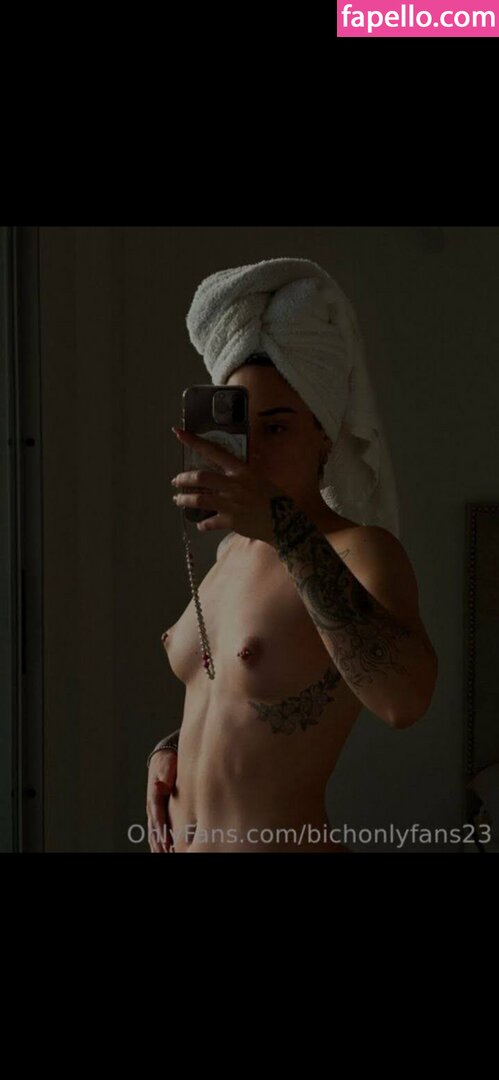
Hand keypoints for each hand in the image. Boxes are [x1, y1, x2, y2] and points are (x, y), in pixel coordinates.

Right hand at [146, 750, 176, 852]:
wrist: (162, 758)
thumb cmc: (167, 764)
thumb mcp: (166, 767)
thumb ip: (164, 778)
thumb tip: (160, 786)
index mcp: (154, 797)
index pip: (158, 818)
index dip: (162, 831)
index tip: (167, 844)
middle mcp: (152, 807)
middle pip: (154, 830)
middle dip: (160, 844)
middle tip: (167, 854)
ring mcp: (153, 811)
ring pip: (154, 832)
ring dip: (158, 845)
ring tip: (164, 854)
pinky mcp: (156, 812)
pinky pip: (155, 830)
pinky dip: (157, 841)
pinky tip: (161, 849)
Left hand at [171, 426, 287, 542]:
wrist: (286, 522)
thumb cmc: (275, 498)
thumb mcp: (260, 479)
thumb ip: (242, 476)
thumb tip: (229, 473)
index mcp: (242, 470)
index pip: (214, 452)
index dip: (195, 442)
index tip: (179, 433)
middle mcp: (234, 484)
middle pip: (201, 477)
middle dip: (184, 478)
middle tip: (176, 481)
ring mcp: (231, 503)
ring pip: (200, 499)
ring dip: (185, 499)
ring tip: (178, 500)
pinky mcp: (231, 521)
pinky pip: (210, 522)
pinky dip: (203, 524)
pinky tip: (201, 525)